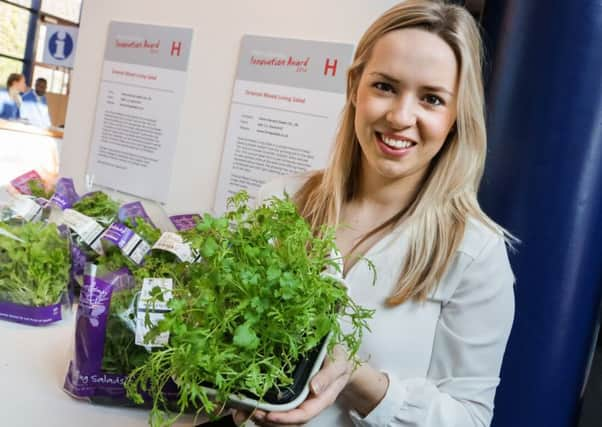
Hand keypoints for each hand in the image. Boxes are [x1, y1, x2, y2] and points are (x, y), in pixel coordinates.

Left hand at [232, 345, 352, 425]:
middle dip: (268, 420)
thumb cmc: (340, 361)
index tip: (269, 415)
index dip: (286, 418)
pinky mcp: (291, 395)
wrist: (340, 360)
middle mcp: (308, 404)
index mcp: (321, 399)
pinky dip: (262, 408)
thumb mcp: (338, 364)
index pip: (303, 415)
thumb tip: (314, 388)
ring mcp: (299, 401)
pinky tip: (248, 404)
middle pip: (288, 421)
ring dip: (261, 417)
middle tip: (251, 412)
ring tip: (244, 411)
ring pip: (280, 416)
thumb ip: (328, 376)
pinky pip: (277, 407)